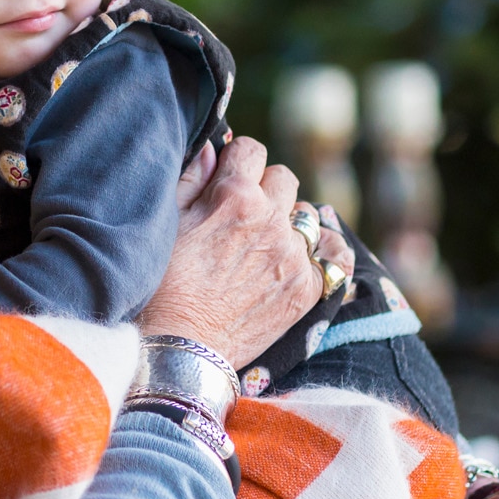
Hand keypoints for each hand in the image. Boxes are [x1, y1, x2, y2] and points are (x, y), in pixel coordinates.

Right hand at [141, 138, 353, 367]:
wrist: (180, 349)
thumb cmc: (162, 285)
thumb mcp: (168, 222)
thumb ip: (192, 178)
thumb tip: (213, 148)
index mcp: (234, 196)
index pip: (251, 150)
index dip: (237, 161)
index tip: (228, 177)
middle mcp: (271, 221)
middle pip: (284, 178)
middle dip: (264, 189)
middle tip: (243, 215)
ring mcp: (294, 256)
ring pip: (308, 216)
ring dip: (289, 223)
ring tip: (265, 245)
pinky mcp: (308, 289)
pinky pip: (336, 255)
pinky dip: (323, 252)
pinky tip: (305, 257)